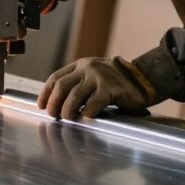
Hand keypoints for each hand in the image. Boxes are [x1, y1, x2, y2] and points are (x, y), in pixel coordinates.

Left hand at [37, 57, 153, 119]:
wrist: (142, 80)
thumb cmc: (115, 84)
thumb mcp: (93, 78)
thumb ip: (78, 85)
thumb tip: (56, 105)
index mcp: (80, 65)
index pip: (56, 78)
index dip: (45, 94)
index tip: (42, 106)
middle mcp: (88, 68)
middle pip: (61, 87)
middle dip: (54, 104)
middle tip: (54, 116)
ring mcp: (99, 77)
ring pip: (74, 96)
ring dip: (67, 111)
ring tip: (68, 119)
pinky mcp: (111, 89)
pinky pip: (92, 104)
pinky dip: (86, 114)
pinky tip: (86, 118)